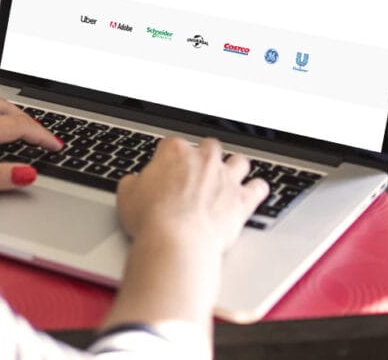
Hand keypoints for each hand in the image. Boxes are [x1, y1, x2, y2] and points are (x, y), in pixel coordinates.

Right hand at [116, 136, 267, 252]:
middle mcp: (203, 159)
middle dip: (204, 157)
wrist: (176, 242)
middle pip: (209, 146)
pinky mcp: (242, 200)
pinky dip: (257, 189)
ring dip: (235, 168)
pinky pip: (259, 187)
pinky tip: (253, 192)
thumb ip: (134, 183)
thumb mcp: (127, 196)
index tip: (166, 170)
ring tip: (229, 178)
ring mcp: (226, 178)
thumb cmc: (151, 219)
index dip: (169, 158)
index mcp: (174, 152)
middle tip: (197, 173)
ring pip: (239, 161)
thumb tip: (135, 183)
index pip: (173, 144)